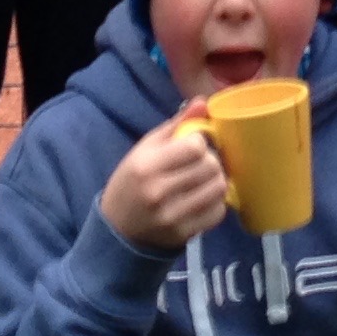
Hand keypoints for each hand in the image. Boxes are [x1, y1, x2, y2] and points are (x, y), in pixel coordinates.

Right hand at [99, 111, 233, 251]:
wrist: (118, 229)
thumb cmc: (132, 181)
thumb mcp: (145, 148)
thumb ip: (176, 124)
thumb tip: (203, 101)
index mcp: (146, 166)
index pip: (195, 146)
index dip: (199, 142)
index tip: (191, 146)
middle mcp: (158, 192)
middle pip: (211, 167)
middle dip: (210, 160)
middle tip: (200, 163)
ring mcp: (172, 216)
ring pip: (218, 189)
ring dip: (215, 180)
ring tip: (203, 180)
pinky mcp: (183, 234)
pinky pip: (218, 212)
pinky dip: (215, 203)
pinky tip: (202, 199)